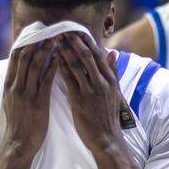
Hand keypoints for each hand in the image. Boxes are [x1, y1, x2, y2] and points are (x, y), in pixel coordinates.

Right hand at [2, 42, 59, 156]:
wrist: (17, 145)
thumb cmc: (18, 125)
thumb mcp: (11, 103)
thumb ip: (16, 87)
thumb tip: (20, 74)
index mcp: (8, 86)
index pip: (14, 59)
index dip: (24, 43)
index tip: (33, 32)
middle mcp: (15, 87)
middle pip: (24, 57)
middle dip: (35, 42)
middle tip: (46, 29)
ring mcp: (26, 94)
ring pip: (34, 65)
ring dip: (45, 50)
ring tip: (55, 38)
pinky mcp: (38, 102)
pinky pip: (45, 80)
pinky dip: (52, 67)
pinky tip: (60, 58)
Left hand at [56, 33, 124, 154]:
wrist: (106, 138)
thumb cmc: (108, 116)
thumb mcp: (115, 92)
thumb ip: (114, 72)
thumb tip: (114, 53)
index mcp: (110, 79)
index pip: (98, 54)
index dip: (86, 41)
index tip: (76, 30)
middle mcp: (102, 82)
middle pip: (87, 56)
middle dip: (74, 42)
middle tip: (62, 30)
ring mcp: (91, 90)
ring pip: (77, 65)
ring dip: (65, 51)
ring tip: (55, 40)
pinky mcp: (80, 100)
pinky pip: (69, 80)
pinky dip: (62, 67)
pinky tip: (53, 59)